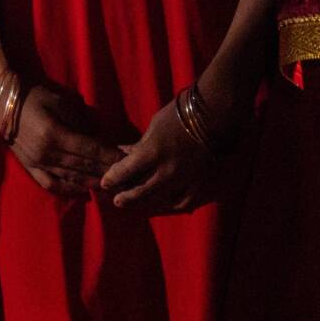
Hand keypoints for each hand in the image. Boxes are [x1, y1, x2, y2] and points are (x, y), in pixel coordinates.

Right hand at [10, 83, 125, 196]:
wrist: (2, 100)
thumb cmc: (34, 96)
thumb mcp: (62, 103)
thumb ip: (82, 123)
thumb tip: (102, 141)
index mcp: (56, 133)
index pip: (92, 150)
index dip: (112, 156)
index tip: (129, 160)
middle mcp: (48, 152)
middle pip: (85, 166)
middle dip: (108, 171)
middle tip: (127, 176)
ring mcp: (37, 162)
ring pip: (72, 177)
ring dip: (94, 182)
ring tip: (112, 185)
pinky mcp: (30, 166)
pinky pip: (52, 184)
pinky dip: (69, 189)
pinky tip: (84, 191)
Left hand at [101, 89, 226, 214]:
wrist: (214, 116)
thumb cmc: (178, 116)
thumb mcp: (153, 128)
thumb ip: (140, 145)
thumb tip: (125, 152)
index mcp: (152, 153)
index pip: (125, 172)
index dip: (113, 179)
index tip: (105, 183)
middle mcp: (168, 170)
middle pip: (142, 192)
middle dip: (127, 198)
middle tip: (117, 201)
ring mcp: (186, 179)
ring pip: (162, 200)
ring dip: (148, 203)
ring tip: (140, 204)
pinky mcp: (202, 183)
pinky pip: (186, 202)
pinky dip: (174, 204)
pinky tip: (167, 203)